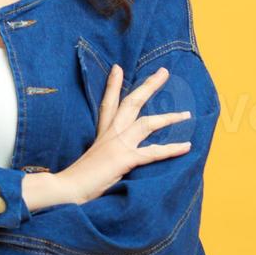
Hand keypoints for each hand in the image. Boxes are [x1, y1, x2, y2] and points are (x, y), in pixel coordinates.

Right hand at [50, 64, 192, 205]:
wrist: (68, 187)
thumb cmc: (79, 177)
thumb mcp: (94, 158)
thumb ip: (105, 151)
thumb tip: (111, 156)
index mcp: (102, 132)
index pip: (108, 103)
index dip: (113, 85)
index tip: (118, 68)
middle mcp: (111, 133)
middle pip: (131, 103)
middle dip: (149, 86)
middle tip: (164, 71)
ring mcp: (118, 144)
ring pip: (147, 123)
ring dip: (168, 117)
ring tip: (186, 114)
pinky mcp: (124, 159)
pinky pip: (153, 152)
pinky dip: (171, 149)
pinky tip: (186, 146)